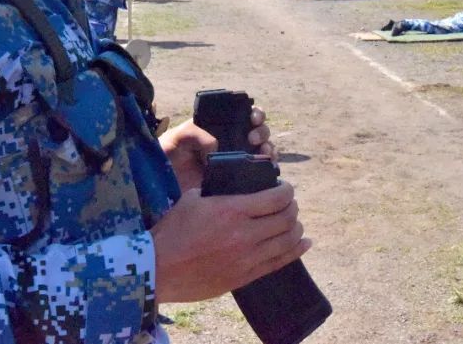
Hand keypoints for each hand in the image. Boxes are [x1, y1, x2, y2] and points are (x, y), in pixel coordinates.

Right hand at [151, 182, 310, 302]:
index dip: (287, 190)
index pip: (276, 198)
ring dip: (296, 228)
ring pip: (287, 241)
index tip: (285, 187)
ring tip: (294, 222)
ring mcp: (247, 258)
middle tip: (289, 204)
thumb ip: (217, 191)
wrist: (157, 270)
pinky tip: (305, 243)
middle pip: (286, 219)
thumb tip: (232, 186)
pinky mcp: (244, 276)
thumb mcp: (192, 199)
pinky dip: (296, 251)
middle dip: (292, 208)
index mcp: (232, 210)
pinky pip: (279, 263)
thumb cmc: (171, 232)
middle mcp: (244, 234)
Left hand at [159, 107, 274, 190]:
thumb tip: (217, 148)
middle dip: (262, 132)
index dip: (256, 114)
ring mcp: (238, 162)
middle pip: (260, 132)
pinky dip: (268, 170)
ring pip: (264, 152)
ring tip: (262, 153)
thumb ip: (198, 135)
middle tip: (253, 138)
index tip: (253, 118)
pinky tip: (266, 169)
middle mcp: (234, 142)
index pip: (247, 115)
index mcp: (222, 126)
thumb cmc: (170, 153)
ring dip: (269, 150)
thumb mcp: (180, 136)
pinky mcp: (239, 181)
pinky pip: (260, 174)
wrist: (163, 183)